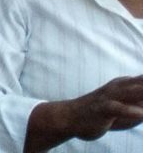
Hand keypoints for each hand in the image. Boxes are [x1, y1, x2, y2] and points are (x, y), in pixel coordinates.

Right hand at [28, 77, 142, 150]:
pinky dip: (129, 110)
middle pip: (140, 83)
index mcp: (121, 85)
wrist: (64, 118)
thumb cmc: (93, 115)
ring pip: (130, 92)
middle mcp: (116, 88)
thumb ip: (134, 110)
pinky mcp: (100, 108)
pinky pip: (116, 108)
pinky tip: (141, 114)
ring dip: (142, 91)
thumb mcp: (119, 111)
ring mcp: (108, 97)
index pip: (142, 81)